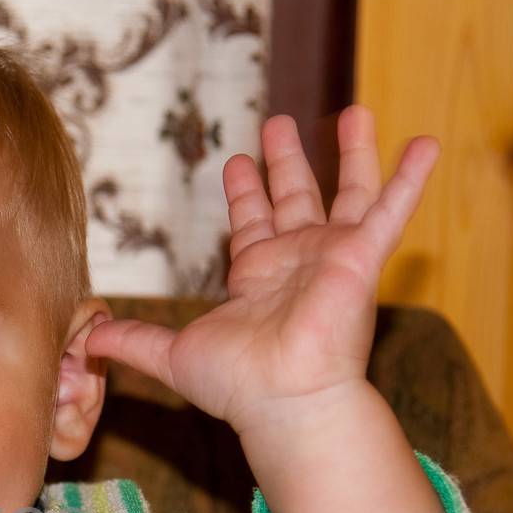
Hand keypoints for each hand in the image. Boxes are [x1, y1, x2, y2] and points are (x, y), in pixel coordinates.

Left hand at [88, 105, 439, 436]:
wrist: (283, 401)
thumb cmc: (237, 386)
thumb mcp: (170, 354)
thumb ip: (132, 340)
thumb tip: (86, 337)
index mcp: (256, 278)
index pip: (250, 224)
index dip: (245, 192)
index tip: (239, 160)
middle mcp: (296, 262)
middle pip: (295, 198)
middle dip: (286, 161)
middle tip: (278, 123)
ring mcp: (332, 258)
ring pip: (347, 192)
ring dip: (351, 153)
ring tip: (354, 112)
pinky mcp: (362, 258)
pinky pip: (391, 209)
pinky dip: (410, 177)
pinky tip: (426, 142)